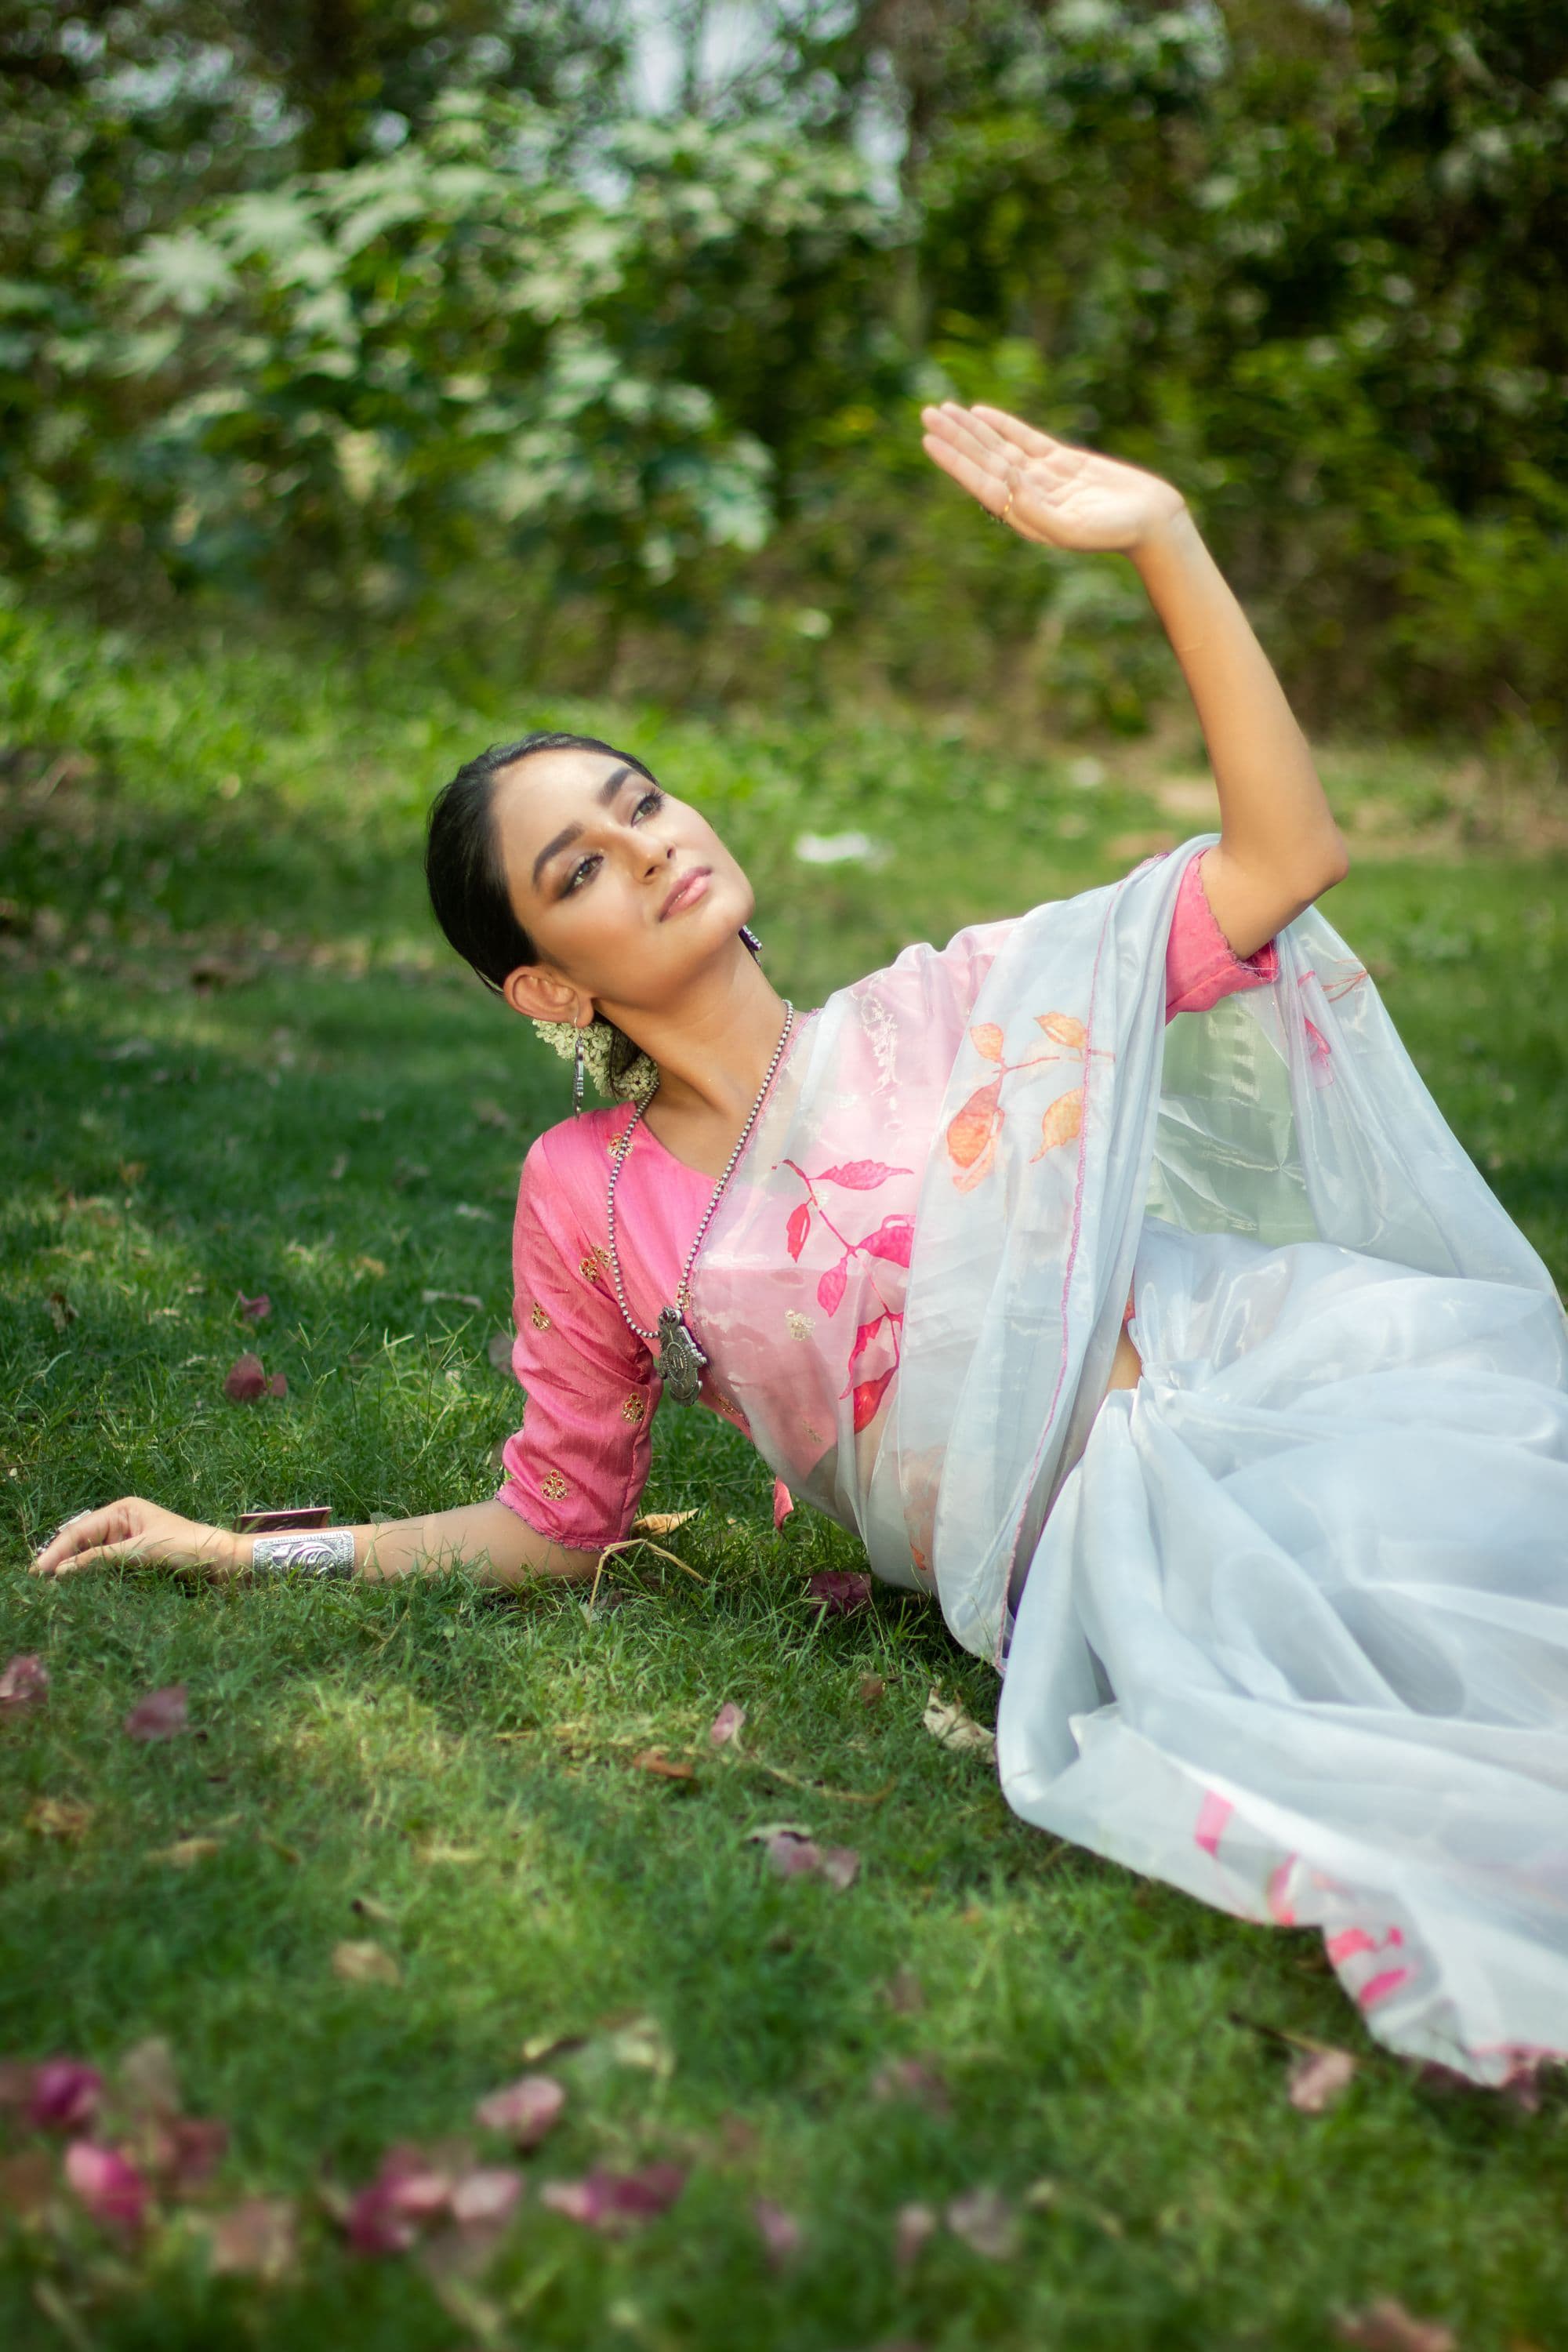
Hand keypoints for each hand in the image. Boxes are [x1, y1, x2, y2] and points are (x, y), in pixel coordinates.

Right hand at [30, 1497, 238, 1578]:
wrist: (225, 1564)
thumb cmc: (190, 1548)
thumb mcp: (142, 1551)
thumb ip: (101, 1560)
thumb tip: (63, 1571)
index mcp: (124, 1510)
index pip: (80, 1530)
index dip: (57, 1552)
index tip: (37, 1573)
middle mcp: (123, 1524)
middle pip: (82, 1544)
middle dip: (61, 1562)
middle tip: (38, 1585)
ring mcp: (128, 1544)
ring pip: (91, 1559)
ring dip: (75, 1573)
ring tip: (52, 1591)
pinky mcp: (135, 1563)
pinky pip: (106, 1571)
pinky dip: (92, 1581)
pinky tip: (79, 1592)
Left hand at [920, 401, 1186, 554]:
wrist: (1152, 522)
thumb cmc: (1116, 531)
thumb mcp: (1073, 526)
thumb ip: (1037, 509)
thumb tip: (1005, 485)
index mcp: (1024, 515)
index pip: (982, 482)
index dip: (955, 460)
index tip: (930, 440)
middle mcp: (1027, 496)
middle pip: (984, 461)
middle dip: (956, 437)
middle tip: (927, 414)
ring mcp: (1044, 477)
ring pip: (999, 447)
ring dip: (971, 429)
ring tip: (944, 410)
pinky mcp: (1062, 462)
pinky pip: (1024, 439)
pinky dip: (1002, 426)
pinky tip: (980, 414)